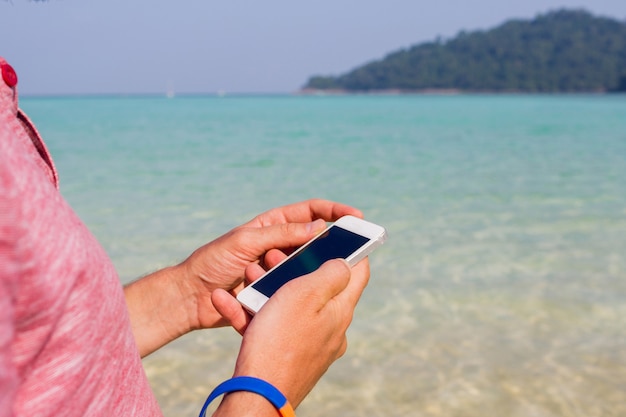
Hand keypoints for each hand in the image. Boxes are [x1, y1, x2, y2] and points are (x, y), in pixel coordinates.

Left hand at [124, 199, 361, 356]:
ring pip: (306, 269)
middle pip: (315, 241)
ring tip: (279, 276)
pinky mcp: (274, 292)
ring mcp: (278, 270)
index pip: (311, 212)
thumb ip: (282, 233)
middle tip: (345, 253)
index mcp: (274, 225)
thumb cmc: (213, 262)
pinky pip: (292, 292)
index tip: (356, 217)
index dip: (334, 212)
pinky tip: (287, 298)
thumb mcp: (246, 241)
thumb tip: (320, 227)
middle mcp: (280, 246)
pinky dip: (294, 294)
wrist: (190, 297)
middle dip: (328, 246)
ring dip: (300, 272)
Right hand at [213, 257, 369, 414]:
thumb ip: (330, 273)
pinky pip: (271, 327)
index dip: (351, 249)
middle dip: (293, 268)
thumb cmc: (280, 341)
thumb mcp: (306, 295)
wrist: (255, 394)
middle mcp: (330, 329)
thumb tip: (346, 263)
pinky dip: (251, 313)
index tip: (339, 234)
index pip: (358, 272)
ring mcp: (309, 344)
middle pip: (317, 288)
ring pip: (289, 306)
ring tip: (248, 275)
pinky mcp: (286, 356)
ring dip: (267, 288)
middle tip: (273, 255)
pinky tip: (227, 301)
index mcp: (339, 310)